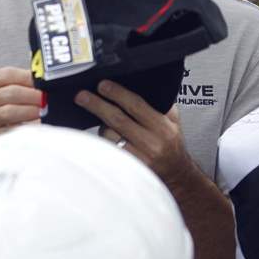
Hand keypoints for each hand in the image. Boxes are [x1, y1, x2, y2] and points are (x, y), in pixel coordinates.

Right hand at [0, 67, 42, 148]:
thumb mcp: (0, 90)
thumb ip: (19, 82)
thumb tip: (45, 80)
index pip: (8, 74)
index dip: (29, 78)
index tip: (46, 82)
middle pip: (10, 93)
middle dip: (33, 96)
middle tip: (48, 99)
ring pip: (9, 112)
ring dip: (31, 111)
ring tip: (44, 111)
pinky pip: (10, 130)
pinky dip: (25, 127)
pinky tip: (36, 125)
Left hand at [74, 79, 192, 186]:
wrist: (176, 174)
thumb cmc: (171, 144)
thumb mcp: (173, 121)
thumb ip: (160, 103)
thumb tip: (137, 84)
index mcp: (162, 127)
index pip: (136, 106)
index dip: (117, 94)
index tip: (102, 85)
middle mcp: (151, 143)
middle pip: (118, 120)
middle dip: (97, 105)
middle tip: (82, 96)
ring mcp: (139, 158)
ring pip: (109, 136)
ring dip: (101, 126)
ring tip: (102, 121)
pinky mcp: (129, 169)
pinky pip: (108, 150)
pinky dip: (103, 141)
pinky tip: (104, 136)